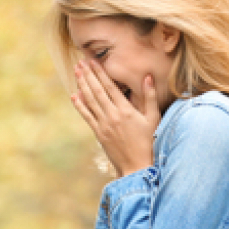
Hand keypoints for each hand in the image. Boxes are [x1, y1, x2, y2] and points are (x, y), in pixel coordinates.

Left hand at [70, 58, 157, 175]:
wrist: (137, 166)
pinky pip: (87, 116)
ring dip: (82, 85)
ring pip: (90, 101)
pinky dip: (80, 105)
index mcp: (126, 110)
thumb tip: (147, 76)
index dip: (100, 73)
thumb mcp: (153, 118)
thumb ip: (150, 96)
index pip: (110, 87)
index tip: (92, 61)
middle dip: (88, 75)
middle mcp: (112, 115)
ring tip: (76, 73)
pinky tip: (74, 96)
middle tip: (80, 62)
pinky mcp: (99, 134)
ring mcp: (104, 125)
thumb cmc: (149, 141)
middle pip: (97, 91)